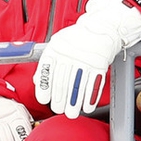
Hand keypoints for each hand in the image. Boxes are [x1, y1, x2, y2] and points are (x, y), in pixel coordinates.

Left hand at [34, 0, 140, 118]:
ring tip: (72, 112)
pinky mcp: (99, 64)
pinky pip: (93, 84)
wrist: (102, 28)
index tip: (44, 100)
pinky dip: (90, 97)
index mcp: (56, 49)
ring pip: (77, 86)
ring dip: (74, 103)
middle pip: (63, 82)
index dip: (45, 88)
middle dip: (60, 100)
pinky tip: (86, 106)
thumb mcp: (58, 44)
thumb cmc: (78, 38)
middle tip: (59, 109)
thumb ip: (47, 64)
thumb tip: (39, 81)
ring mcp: (85, 59)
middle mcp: (70, 54)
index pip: (47, 72)